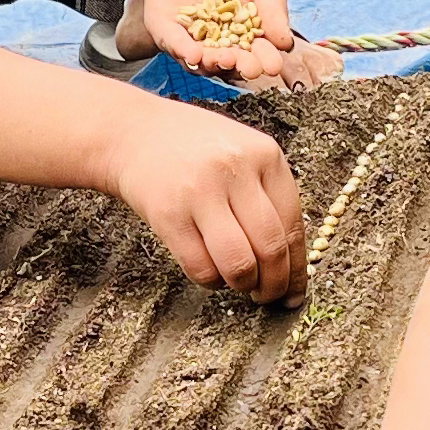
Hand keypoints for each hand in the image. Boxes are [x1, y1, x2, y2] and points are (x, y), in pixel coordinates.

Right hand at [102, 98, 306, 300]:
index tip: (294, 291)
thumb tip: (291, 263)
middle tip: (267, 296)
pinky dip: (211, 281)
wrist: (134, 133)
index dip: (296, 269)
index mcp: (265, 155)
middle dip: (273, 285)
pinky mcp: (168, 215)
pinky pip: (200, 267)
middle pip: (270, 248)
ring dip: (243, 285)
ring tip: (239, 284)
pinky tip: (210, 272)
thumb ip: (267, 196)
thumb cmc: (195, 150)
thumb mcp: (242, 154)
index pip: (293, 225)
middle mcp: (235, 171)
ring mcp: (200, 192)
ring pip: (238, 263)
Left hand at [131, 0, 313, 88]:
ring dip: (214, 63)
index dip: (265, 61)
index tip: (273, 65)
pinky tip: (194, 55)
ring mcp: (190, 41)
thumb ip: (274, 9)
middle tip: (251, 68)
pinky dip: (183, 51)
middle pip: (230, 63)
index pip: (257, 55)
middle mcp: (218, 47)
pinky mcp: (165, 30)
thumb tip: (285, 43)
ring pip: (201, 60)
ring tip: (226, 60)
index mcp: (245, 40)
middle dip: (241, 67)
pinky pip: (173, 44)